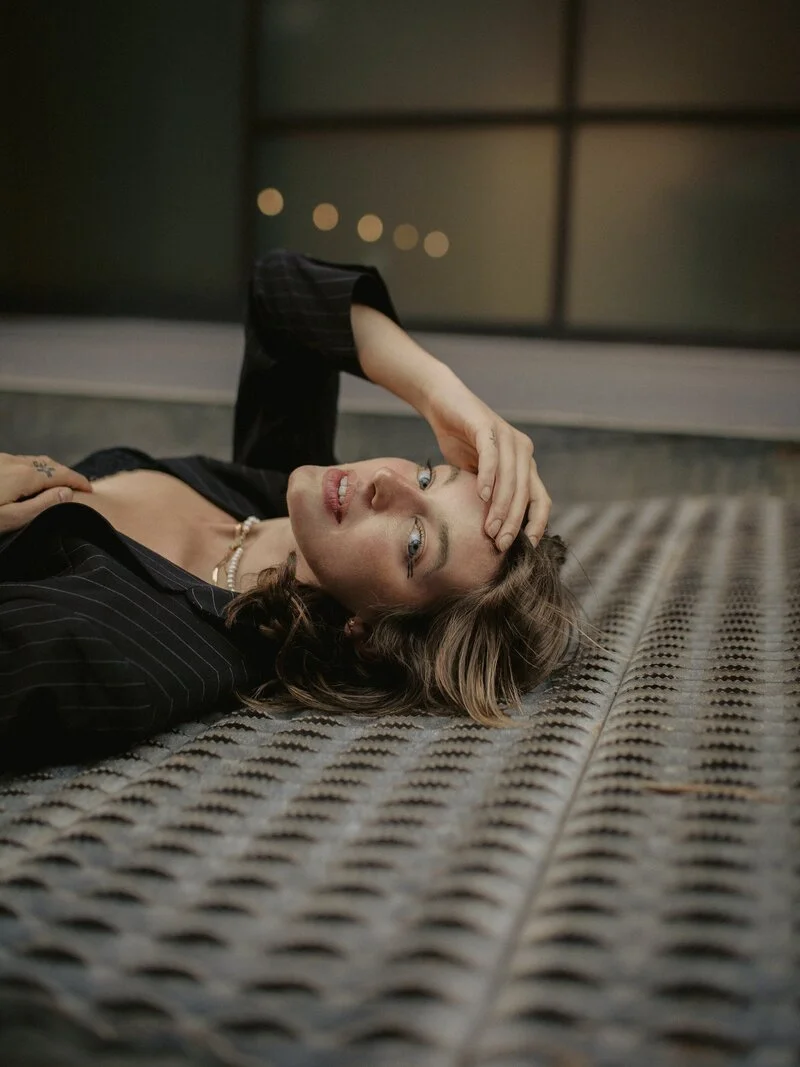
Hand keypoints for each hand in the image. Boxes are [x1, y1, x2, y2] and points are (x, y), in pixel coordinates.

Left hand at [0, 453, 92, 533]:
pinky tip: (32, 480)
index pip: (62, 474)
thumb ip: (41, 505)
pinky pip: (21, 462)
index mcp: (25, 476)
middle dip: (67, 474)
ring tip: (59, 484)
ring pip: (35, 462)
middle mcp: (15, 462)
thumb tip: (67, 493)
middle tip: (78, 487)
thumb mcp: (11, 517)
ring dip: (51, 471)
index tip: (90, 489)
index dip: (79, 481)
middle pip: (50, 464)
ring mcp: (2, 459)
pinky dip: (35, 469)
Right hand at [421, 370, 550, 550]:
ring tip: (490, 528)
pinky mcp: (487, 426)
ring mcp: (507, 436)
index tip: (525, 548)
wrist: (443, 404)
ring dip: (501, 506)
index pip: (541, 499)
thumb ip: (490, 497)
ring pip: (511, 478)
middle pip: (526, 493)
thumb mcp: (478, 476)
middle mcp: (523, 450)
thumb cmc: (460, 441)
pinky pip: (491, 456)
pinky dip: (488, 477)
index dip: (536, 524)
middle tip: (500, 544)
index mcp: (525, 464)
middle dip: (514, 522)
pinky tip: (482, 496)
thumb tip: (492, 533)